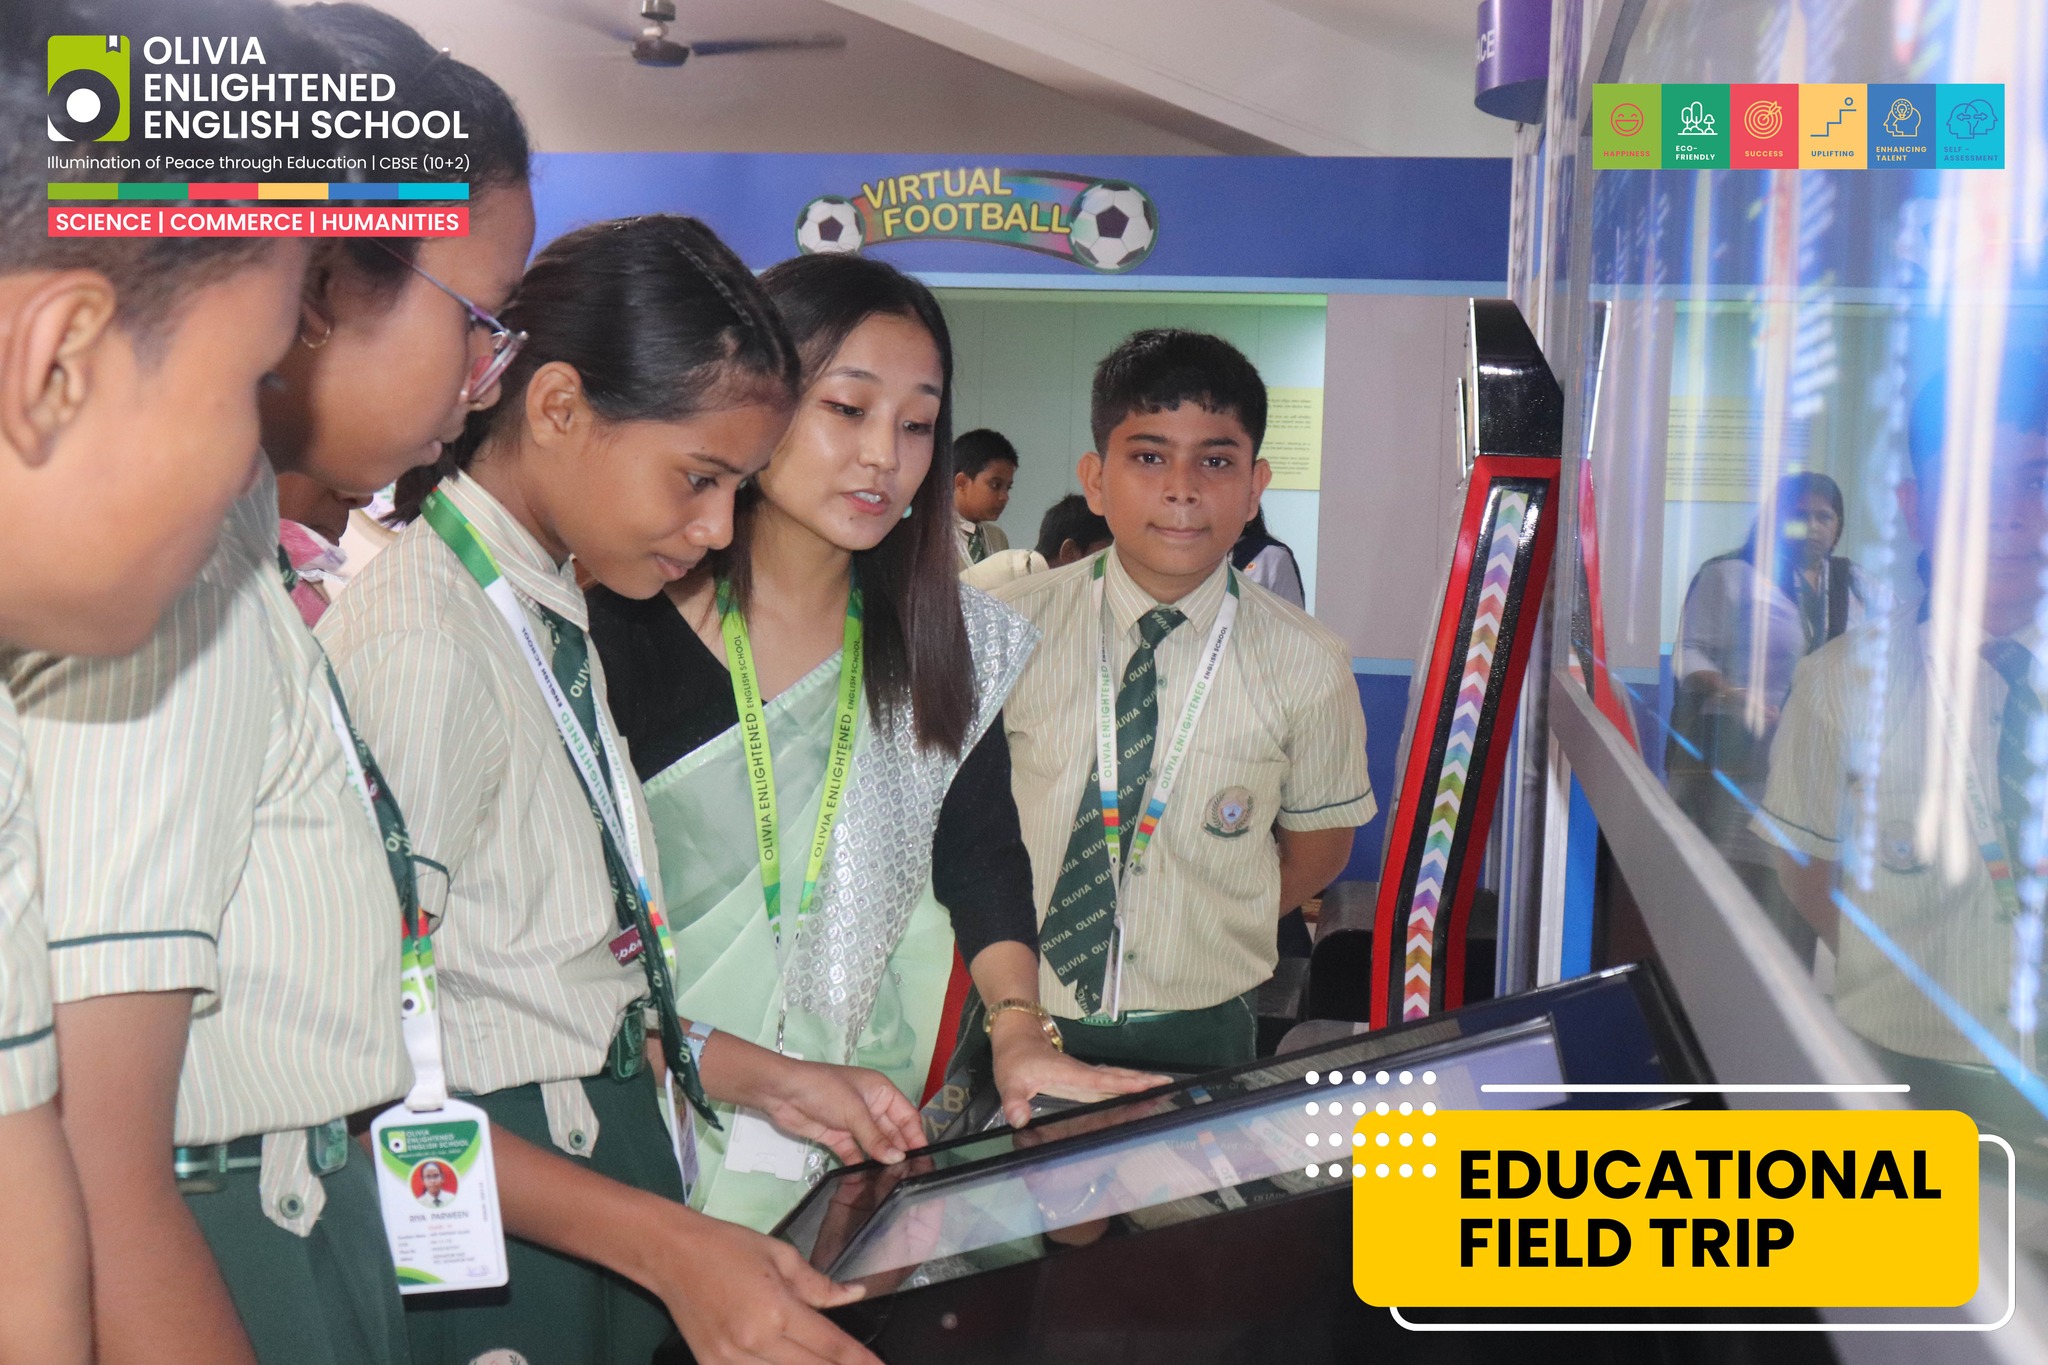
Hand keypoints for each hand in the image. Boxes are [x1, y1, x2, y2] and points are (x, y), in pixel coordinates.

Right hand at [659, 1210, 880, 1364]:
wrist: (670, 1255)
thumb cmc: (727, 1246)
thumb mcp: (780, 1255)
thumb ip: (819, 1284)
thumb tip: (853, 1295)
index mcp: (776, 1310)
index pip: (830, 1345)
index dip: (860, 1361)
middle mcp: (755, 1342)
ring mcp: (730, 1360)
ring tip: (827, 1363)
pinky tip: (788, 1361)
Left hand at [752, 1055, 924, 1166]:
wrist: (782, 1093)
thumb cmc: (824, 1091)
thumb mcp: (854, 1112)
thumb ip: (876, 1138)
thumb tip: (898, 1158)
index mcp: (881, 1091)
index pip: (907, 1116)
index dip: (916, 1136)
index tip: (924, 1158)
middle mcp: (871, 1107)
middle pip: (892, 1132)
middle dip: (900, 1151)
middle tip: (911, 1175)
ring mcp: (853, 1123)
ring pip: (875, 1145)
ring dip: (882, 1160)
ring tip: (894, 1181)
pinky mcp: (837, 1137)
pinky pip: (855, 1153)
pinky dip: (861, 1164)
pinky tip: (870, 1180)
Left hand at [988, 1012, 1165, 1127]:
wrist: (1017, 1036)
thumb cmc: (1014, 1058)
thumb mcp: (1009, 1081)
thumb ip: (1014, 1101)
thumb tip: (1019, 1120)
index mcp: (1070, 1074)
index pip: (1101, 1080)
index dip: (1123, 1084)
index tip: (1147, 1085)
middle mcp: (1082, 1074)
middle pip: (1117, 1077)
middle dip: (1142, 1081)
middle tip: (1169, 1085)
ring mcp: (1083, 1076)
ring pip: (1115, 1079)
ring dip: (1138, 1083)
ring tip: (1162, 1088)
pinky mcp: (1082, 1079)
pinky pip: (1108, 1084)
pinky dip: (1125, 1087)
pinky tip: (1136, 1094)